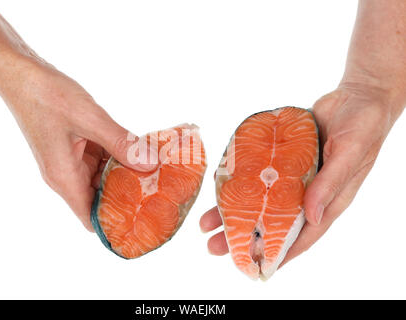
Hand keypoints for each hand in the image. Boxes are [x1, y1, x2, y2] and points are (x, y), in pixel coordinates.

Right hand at [1, 62, 156, 230]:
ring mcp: (70, 161)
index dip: (113, 225)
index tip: (141, 222)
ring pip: (103, 177)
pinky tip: (138, 151)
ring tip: (156, 173)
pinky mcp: (75, 147)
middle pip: (100, 197)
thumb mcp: (90, 120)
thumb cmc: (48, 96)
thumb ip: (122, 143)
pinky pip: (101, 159)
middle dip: (128, 196)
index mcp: (65, 177)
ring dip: (125, 174)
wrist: (22, 74)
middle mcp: (67, 174)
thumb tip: (150, 164)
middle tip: (160, 193)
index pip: (90, 217)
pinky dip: (118, 157)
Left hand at [200, 82, 397, 264]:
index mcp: (328, 200)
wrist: (356, 96)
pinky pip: (259, 172)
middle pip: (273, 220)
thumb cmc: (363, 127)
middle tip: (215, 246)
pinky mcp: (283, 157)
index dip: (280, 252)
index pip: (303, 235)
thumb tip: (312, 217)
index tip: (255, 266)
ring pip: (260, 198)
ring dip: (233, 210)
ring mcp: (293, 175)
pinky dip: (241, 180)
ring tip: (207, 223)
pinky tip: (219, 187)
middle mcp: (307, 192)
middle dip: (244, 235)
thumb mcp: (350, 154)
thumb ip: (330, 184)